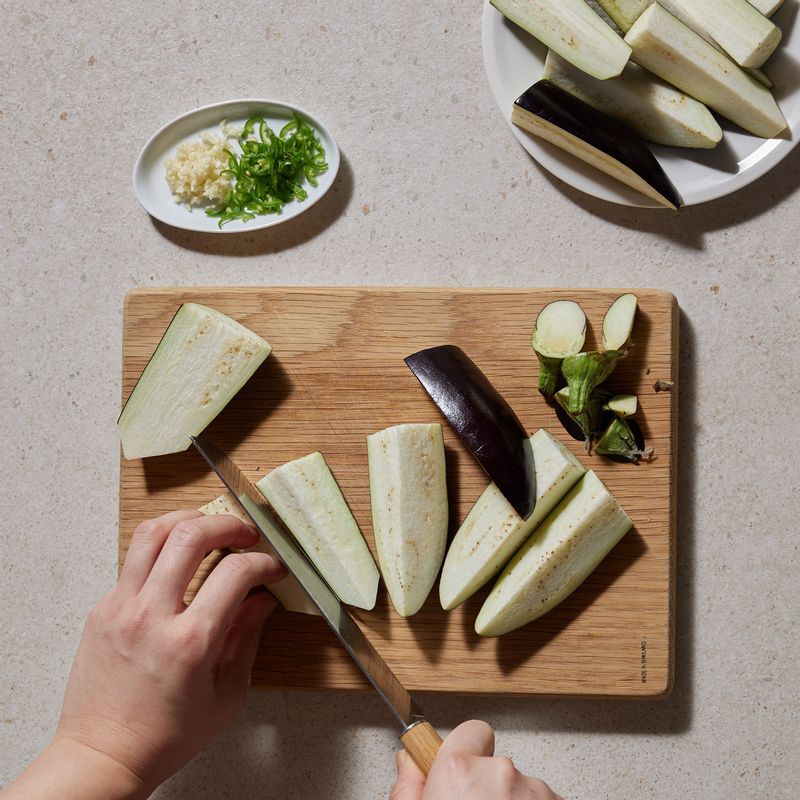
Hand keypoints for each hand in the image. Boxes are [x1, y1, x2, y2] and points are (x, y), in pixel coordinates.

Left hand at [50, 511, 284, 795]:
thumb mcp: (225, 695)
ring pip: (153, 532)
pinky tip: (177, 562)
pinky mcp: (102, 608)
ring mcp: (121, 608)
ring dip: (188, 520)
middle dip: (227, 523)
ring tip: (208, 528)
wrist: (102, 757)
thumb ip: (246, 638)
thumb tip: (262, 600)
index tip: (272, 568)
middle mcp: (152, 616)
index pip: (235, 573)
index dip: (263, 563)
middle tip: (244, 534)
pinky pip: (133, 559)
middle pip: (191, 536)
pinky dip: (162, 548)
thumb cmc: (163, 737)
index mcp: (190, 642)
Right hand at [390, 720, 561, 799]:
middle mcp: (500, 774)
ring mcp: (534, 791)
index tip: (461, 770)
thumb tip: (409, 762)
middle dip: (487, 786)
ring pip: (521, 787)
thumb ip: (409, 787)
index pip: (471, 731)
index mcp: (459, 772)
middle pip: (495, 763)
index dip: (466, 752)